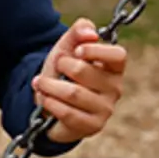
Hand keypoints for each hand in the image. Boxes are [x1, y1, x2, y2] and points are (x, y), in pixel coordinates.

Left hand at [32, 18, 127, 143]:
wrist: (51, 102)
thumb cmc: (63, 73)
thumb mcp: (67, 49)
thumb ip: (78, 33)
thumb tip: (90, 32)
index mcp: (114, 67)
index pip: (118, 55)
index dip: (95, 50)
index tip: (76, 50)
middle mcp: (115, 88)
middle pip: (84, 71)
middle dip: (60, 66)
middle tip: (53, 68)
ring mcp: (105, 109)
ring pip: (73, 93)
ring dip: (49, 86)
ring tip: (40, 83)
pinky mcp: (93, 126)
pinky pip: (68, 113)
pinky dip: (50, 103)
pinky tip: (43, 98)